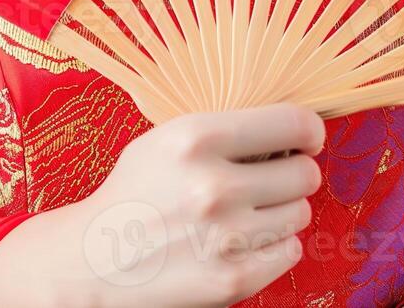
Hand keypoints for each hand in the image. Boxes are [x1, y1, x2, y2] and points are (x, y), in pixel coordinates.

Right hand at [0, 103, 325, 307]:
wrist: (95, 259)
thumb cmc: (135, 193)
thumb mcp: (164, 141)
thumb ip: (221, 130)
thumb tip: (289, 126)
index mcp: (196, 138)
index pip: (292, 124)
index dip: (308, 131)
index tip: (306, 139)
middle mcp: (215, 185)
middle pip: (305, 173)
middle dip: (293, 174)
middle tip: (269, 179)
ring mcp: (227, 236)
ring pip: (301, 213)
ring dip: (280, 211)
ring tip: (246, 212)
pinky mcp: (234, 278)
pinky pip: (289, 251)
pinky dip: (272, 246)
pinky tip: (242, 240)